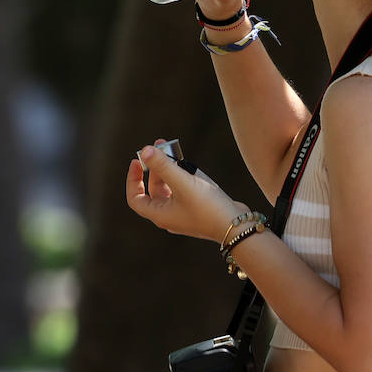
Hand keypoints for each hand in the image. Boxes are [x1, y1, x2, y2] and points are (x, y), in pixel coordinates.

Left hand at [127, 142, 248, 242]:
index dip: (133, 179)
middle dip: (156, 167)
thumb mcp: (183, 182)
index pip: (136, 198)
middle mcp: (169, 216)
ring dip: (170, 170)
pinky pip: (184, 191)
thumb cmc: (208, 207)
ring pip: (170, 188)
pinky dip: (183, 177)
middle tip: (160, 146)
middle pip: (154, 189)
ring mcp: (183, 214)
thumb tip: (145, 150)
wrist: (238, 226)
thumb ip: (163, 165)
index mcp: (160, 214)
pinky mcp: (197, 210)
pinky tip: (190, 167)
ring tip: (175, 151)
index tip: (137, 161)